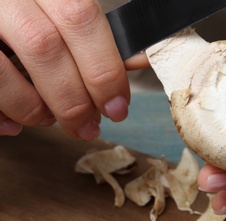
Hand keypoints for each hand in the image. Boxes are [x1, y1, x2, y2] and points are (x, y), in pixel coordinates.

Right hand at [0, 0, 129, 139]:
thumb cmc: (32, 17)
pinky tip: (15, 123)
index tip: (118, 107)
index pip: (81, 18)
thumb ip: (93, 39)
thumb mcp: (62, 15)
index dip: (103, 68)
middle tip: (89, 128)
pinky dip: (1, 113)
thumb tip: (136, 63)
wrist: (0, 11)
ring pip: (4, 69)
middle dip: (73, 100)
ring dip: (35, 108)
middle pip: (44, 47)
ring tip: (50, 120)